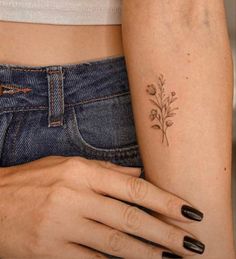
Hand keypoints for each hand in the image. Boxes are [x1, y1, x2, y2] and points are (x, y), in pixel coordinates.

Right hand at [0, 156, 203, 257]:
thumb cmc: (33, 180)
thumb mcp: (67, 165)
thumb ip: (105, 170)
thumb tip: (137, 174)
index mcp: (81, 172)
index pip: (133, 187)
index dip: (164, 200)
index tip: (188, 211)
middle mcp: (75, 197)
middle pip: (130, 218)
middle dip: (166, 233)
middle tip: (192, 243)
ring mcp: (63, 226)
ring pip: (115, 244)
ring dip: (148, 253)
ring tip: (173, 258)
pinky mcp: (51, 251)